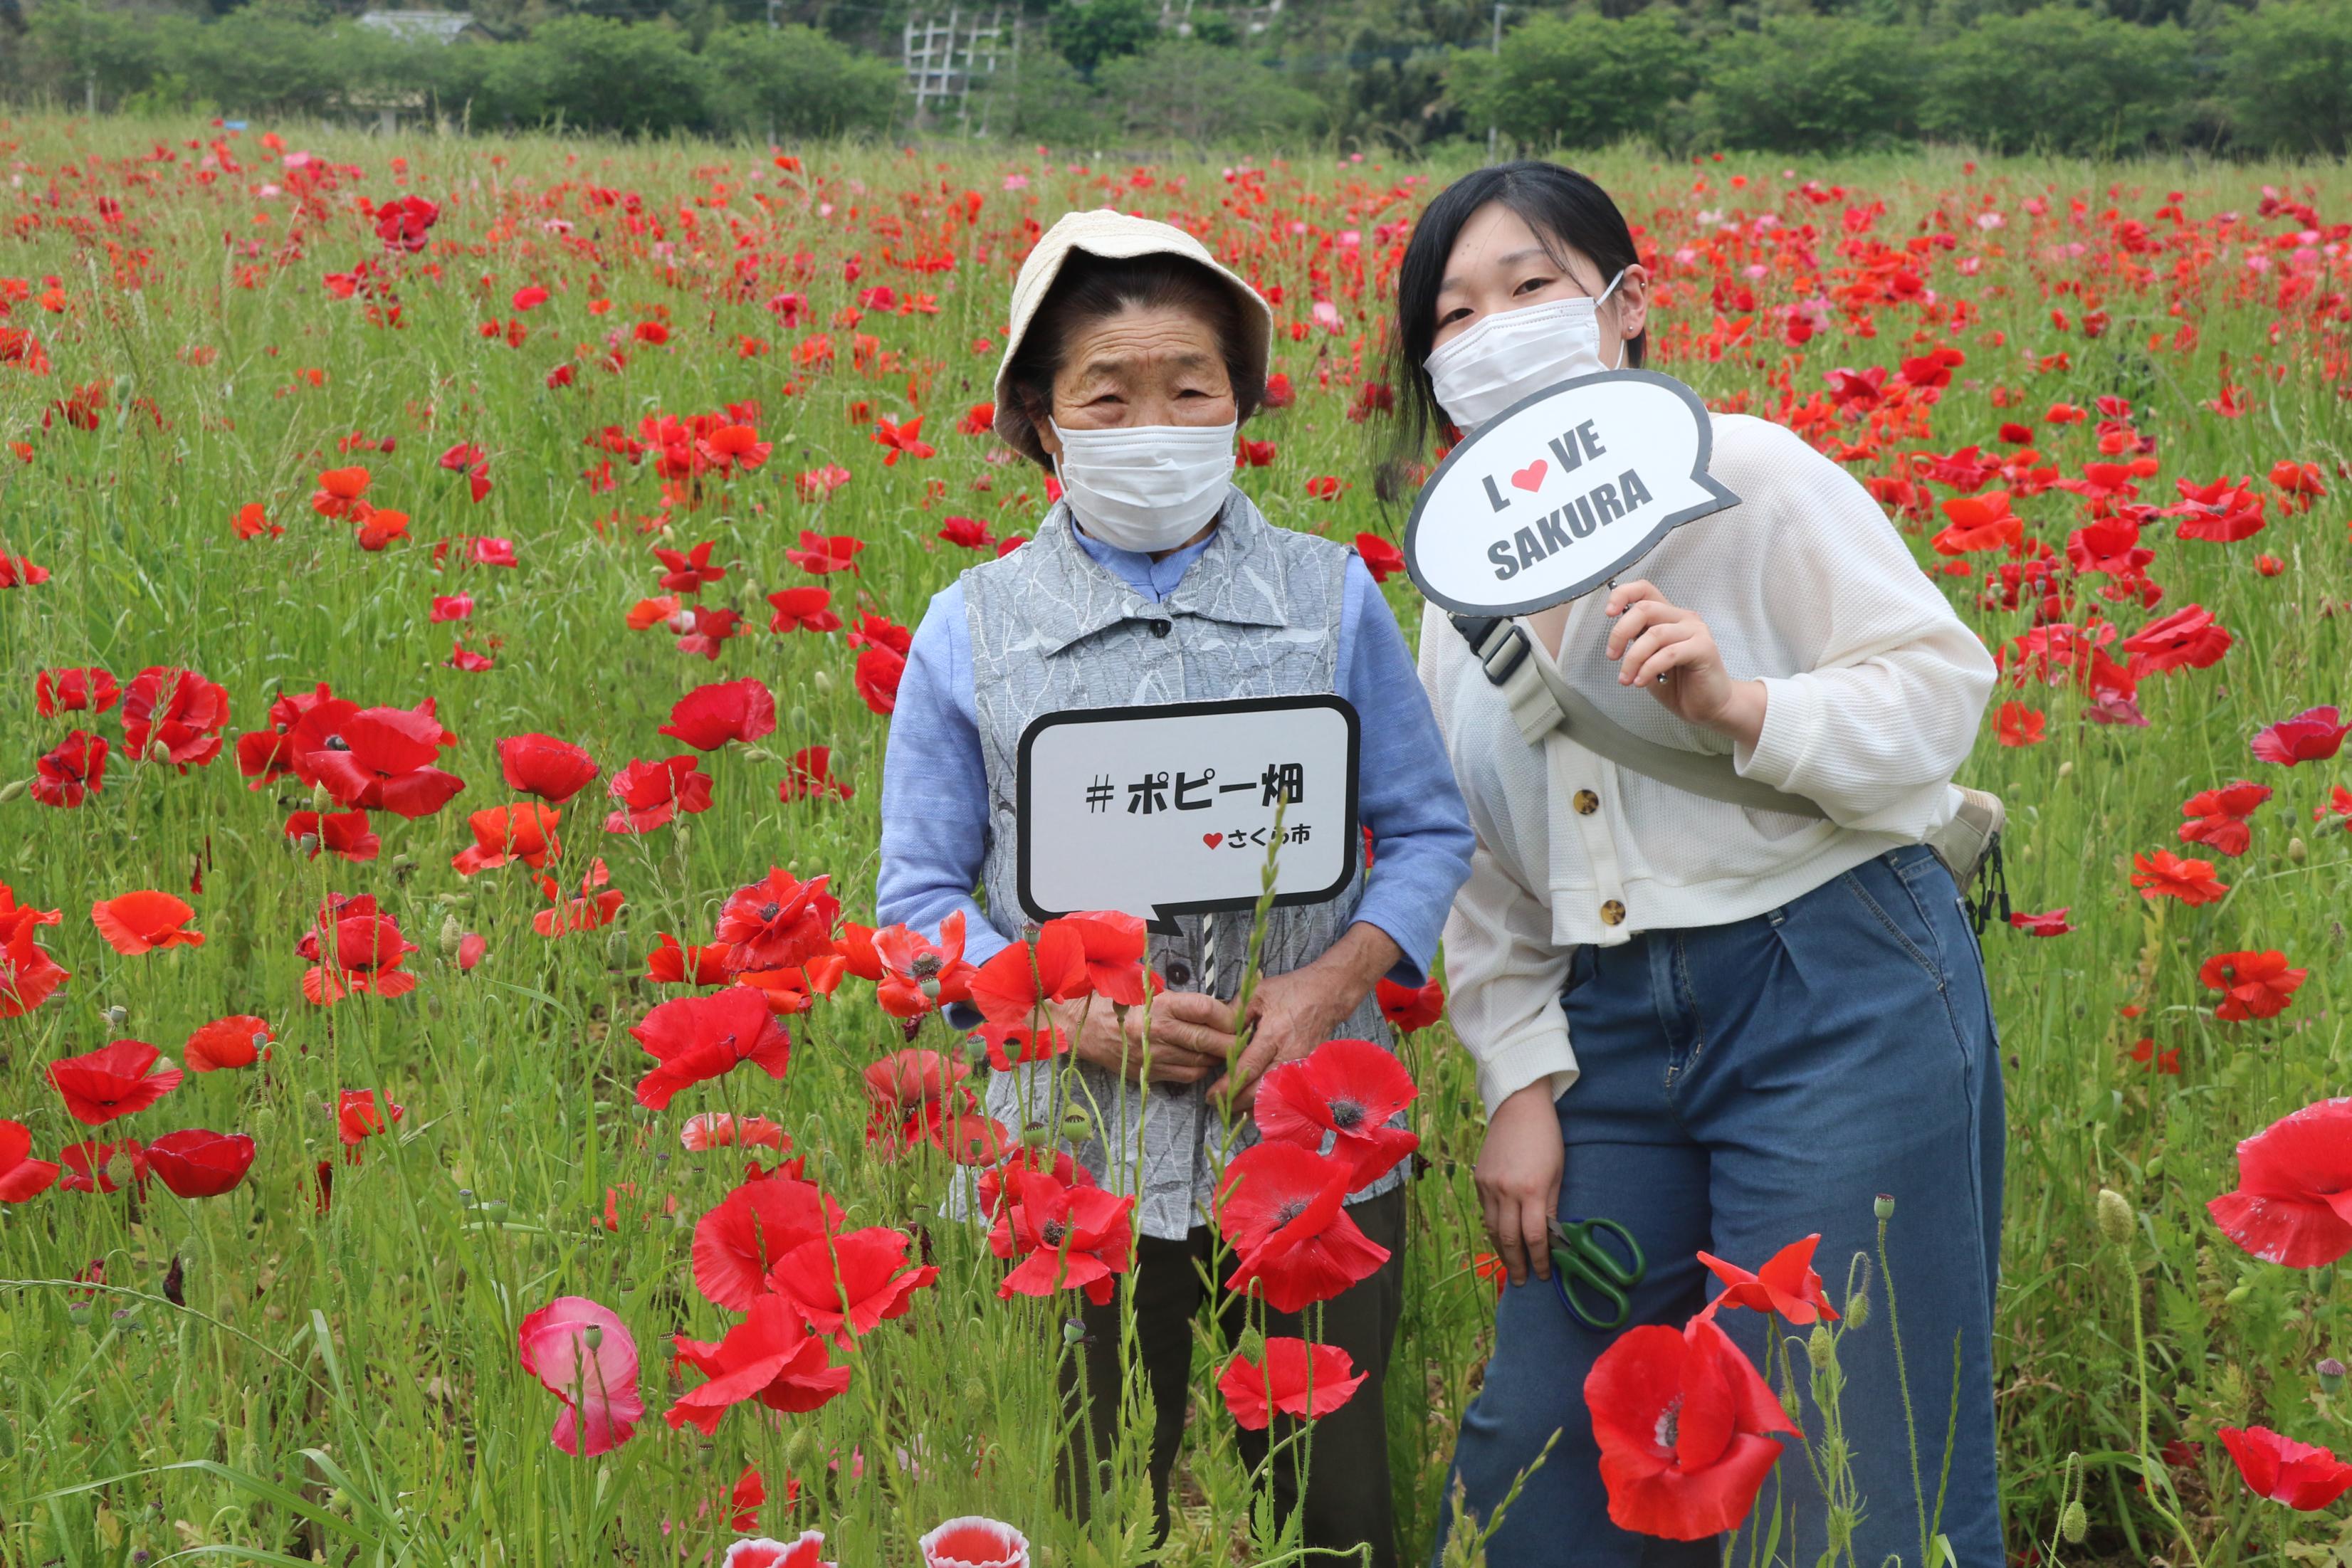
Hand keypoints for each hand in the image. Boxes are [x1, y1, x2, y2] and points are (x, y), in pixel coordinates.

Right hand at [1059, 990, 1235, 1086]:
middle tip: (1244, 1039)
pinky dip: (1199, 1070)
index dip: (1229, 1014)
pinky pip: (1184, 1077)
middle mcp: (1157, 1032)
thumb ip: (1179, 1000)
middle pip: (1207, 1040)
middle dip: (1232, 1042)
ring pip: (1199, 1063)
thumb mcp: (1145, 989)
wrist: (1079, 1026)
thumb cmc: (1114, 1001)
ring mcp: (1152, 1056)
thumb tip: (1217, 1007)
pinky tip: (1202, 1062)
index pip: (1206, 1010)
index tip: (1238, 1016)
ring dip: (1217, 1058)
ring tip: (1225, 1050)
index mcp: (1159, 1005)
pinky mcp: (1148, 1074)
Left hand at [1210, 922, 1400, 1108]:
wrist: (1328, 994)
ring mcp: (1301, 1065)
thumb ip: (1236, 1013)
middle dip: (1237, 1101)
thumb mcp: (1259, 993)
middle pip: (1260, 1090)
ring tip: (1233, 1107)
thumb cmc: (1293, 991)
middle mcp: (1289, 1055)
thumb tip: (1216, 1031)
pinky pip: (1286, 1091)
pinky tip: (1255, 1103)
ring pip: (1274, 1095)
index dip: (1228, 1085)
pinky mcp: (1307, 1069)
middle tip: (1218, 1104)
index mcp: (1274, 1035)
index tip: (1211, 1094)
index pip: (1248, 1068)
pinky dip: (1270, 1100)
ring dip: (1252, 1105)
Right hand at [1476, 1081, 1564, 1286]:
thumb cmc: (1547, 1138)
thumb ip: (1552, 1206)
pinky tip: (1501, 1238)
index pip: (1535, 1237)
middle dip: (1517, 1264)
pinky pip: (1485, 1212)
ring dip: (1502, 1251)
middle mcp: (1506, 1191)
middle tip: (1523, 1281)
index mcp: (1532, 1190)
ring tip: (1511, 1266)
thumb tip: (1550, 1236)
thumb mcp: (1558, 1173)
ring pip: (1492, 1229)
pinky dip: (1494, 1228)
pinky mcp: (1478, 1179)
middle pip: (1509, 1239)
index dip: (1540, 1260)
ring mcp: (1488, 1186)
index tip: (1544, 1275)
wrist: (1518, 1106)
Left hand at [1602, 579, 1766, 746]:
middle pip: (1644, 609)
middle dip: (1620, 633)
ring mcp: (1695, 631)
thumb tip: (1617, 635)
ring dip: (1633, 658)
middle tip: (1612, 657)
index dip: (1623, 594)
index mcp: (1667, 616)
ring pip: (1654, 634)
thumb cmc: (1678, 684)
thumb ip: (1636, 642)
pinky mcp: (1704, 648)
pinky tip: (1641, 682)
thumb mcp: (1648, 660)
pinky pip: (1669, 653)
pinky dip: (1649, 668)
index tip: (1608, 613)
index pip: (1644, 589)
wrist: (1708, 706)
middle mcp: (1682, 617)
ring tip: (1626, 679)